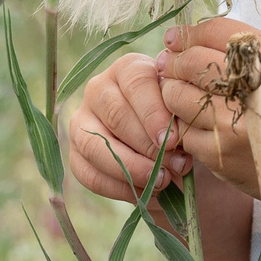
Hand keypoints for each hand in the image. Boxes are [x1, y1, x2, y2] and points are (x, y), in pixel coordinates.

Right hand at [64, 52, 191, 203]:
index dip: (154, 113)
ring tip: (162, 181)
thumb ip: (180, 121)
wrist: (170, 150)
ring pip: (95, 145)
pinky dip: (119, 188)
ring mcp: (82, 121)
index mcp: (128, 68)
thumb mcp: (185, 114)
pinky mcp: (75, 153)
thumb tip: (171, 144)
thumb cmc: (180, 122)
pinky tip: (146, 191)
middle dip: (146, 145)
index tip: (173, 140)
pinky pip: (89, 173)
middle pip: (115, 114)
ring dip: (131, 168)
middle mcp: (99, 89)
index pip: (136, 83)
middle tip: (174, 165)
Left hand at [157, 19, 260, 212]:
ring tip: (177, 89)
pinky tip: (192, 118)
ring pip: (177, 96)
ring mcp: (233, 125)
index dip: (188, 34)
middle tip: (169, 63)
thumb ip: (244, 50)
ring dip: (170, 90)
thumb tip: (189, 41)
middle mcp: (252, 90)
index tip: (175, 39)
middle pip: (191, 63)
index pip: (214, 32)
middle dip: (173, 61)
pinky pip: (182, 129)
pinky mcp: (220, 154)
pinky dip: (181, 121)